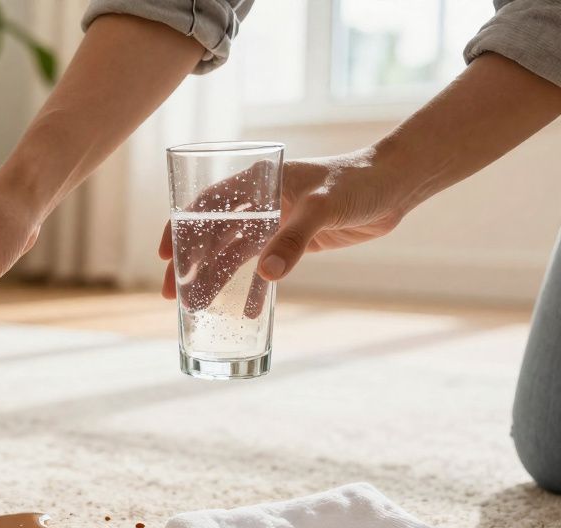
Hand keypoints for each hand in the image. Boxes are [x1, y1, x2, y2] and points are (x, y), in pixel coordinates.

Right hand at [159, 148, 412, 299]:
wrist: (394, 186)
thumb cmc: (358, 182)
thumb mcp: (323, 208)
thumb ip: (295, 240)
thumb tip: (267, 275)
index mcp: (257, 180)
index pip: (206, 203)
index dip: (181, 228)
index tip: (167, 256)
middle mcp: (259, 201)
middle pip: (213, 234)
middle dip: (192, 265)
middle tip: (174, 295)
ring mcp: (274, 222)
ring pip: (234, 254)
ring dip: (216, 280)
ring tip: (197, 308)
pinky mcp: (292, 241)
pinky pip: (264, 268)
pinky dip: (254, 288)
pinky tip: (245, 312)